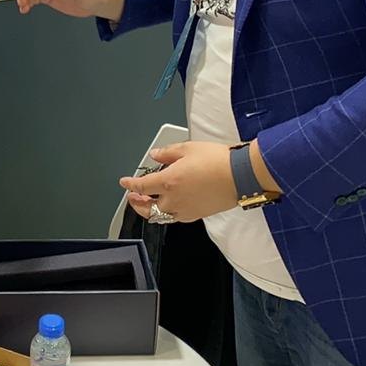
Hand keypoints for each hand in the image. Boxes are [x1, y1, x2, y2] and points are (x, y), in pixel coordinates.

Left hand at [119, 141, 237, 222]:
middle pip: (148, 208)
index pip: (142, 187)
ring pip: (160, 216)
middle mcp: (174, 200)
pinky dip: (167, 213)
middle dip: (137, 203)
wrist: (240, 176)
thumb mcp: (188, 148)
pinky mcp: (197, 215)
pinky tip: (169, 205)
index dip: (130, 185)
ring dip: (151, 210)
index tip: (125, 183)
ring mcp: (185, 210)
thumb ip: (167, 153)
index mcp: (168, 182)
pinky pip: (175, 217)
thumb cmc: (218, 161)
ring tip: (149, 203)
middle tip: (133, 197)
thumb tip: (155, 155)